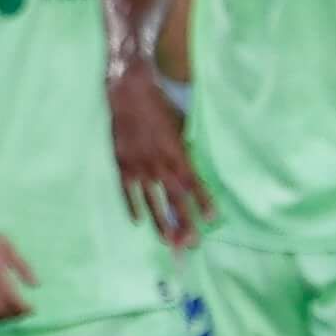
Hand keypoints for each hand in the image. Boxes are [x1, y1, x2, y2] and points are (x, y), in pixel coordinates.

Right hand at [110, 63, 212, 248]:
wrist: (129, 91)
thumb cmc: (159, 105)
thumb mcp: (180, 125)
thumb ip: (184, 150)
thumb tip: (190, 168)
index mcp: (178, 153)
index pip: (194, 183)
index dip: (204, 202)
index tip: (212, 220)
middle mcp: (160, 164)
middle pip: (175, 200)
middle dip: (184, 223)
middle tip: (191, 244)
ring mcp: (140, 167)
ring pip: (152, 202)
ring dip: (162, 223)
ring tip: (168, 241)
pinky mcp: (122, 165)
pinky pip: (127, 192)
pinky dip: (133, 206)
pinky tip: (138, 221)